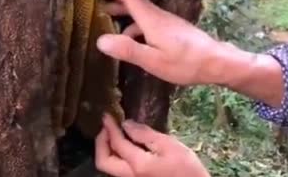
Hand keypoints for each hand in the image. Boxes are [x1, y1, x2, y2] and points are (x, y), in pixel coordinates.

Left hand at [95, 114, 210, 176]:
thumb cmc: (186, 168)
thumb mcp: (169, 146)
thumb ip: (146, 135)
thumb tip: (126, 124)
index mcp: (138, 164)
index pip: (117, 144)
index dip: (110, 128)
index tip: (107, 116)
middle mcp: (129, 175)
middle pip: (103, 161)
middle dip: (101, 142)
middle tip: (107, 127)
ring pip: (109, 167)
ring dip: (107, 150)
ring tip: (114, 135)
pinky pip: (118, 169)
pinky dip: (116, 156)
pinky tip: (125, 147)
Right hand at [96, 0, 227, 85]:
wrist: (216, 62)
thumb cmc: (185, 62)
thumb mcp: (153, 60)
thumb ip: (128, 50)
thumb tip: (100, 40)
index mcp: (151, 20)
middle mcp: (158, 17)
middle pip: (134, 1)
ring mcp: (167, 23)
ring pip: (141, 11)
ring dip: (124, 10)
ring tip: (108, 13)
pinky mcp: (172, 30)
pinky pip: (148, 21)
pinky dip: (135, 23)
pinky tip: (132, 37)